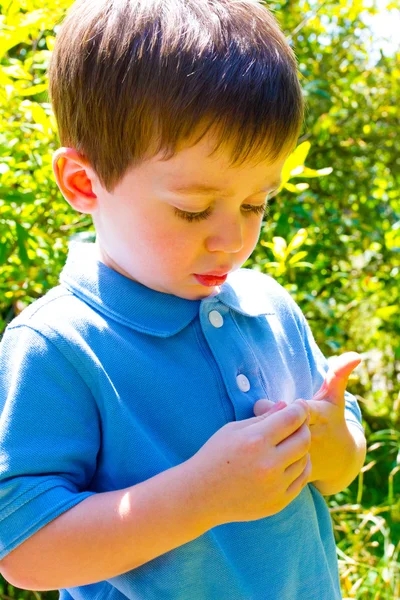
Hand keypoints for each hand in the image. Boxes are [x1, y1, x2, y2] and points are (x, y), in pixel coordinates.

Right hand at [190, 400, 310, 525]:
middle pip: (303, 438)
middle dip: (303, 426)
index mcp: (255, 440)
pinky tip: (292, 461)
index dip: (300, 408)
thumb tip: (287, 405)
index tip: (300, 405)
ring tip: (291, 442)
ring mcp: (275, 486)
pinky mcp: (278, 502)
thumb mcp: (233, 430)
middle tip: (298, 423)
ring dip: (301, 448)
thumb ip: (262, 417)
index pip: (291, 418)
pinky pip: (302, 480)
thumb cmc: (214, 456)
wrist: (200, 495)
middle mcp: (268, 464)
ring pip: (304, 459)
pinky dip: (301, 467)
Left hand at [254, 352, 361, 487]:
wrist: (339, 460)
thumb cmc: (332, 421)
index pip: (296, 410)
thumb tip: (355, 355)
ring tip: (249, 433)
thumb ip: (339, 375)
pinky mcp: (297, 472)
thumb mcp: (334, 399)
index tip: (259, 404)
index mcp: (319, 416)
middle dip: (263, 421)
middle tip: (247, 419)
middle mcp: (312, 437)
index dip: (276, 409)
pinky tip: (253, 450)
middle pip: (281, 427)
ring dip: (258, 440)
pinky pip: (274, 464)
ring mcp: (305, 457)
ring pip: (275, 447)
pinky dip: (261, 458)